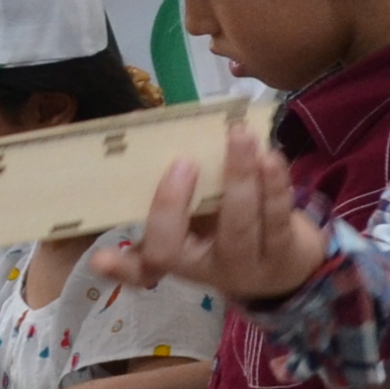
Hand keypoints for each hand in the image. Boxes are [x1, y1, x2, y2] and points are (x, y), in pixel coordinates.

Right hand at [92, 134, 326, 303]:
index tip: (100, 256)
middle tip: (184, 159)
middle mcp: (206, 268)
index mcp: (178, 258)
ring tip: (239, 136)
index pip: (143, 268)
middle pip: (180, 246)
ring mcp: (245, 265)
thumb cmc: (229, 227)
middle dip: (177, 203)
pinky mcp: (284, 254)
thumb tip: (136, 120)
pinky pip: (277, 219)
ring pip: (237, 227)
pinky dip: (274, 185)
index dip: (120, 267)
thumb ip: (174, 183)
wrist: (289, 266)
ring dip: (239, 178)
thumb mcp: (198, 216)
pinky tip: (270, 157)